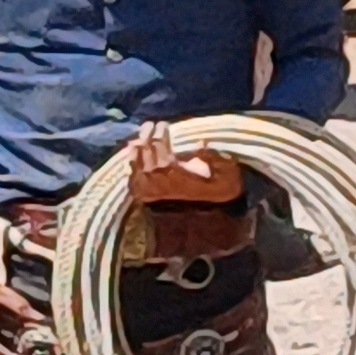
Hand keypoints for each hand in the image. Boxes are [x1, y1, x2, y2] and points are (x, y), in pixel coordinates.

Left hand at [129, 121, 243, 205]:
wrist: (205, 230)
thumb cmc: (216, 202)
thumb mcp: (224, 177)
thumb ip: (212, 157)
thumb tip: (201, 142)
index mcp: (173, 169)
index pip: (161, 144)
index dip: (162, 133)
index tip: (164, 124)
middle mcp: (155, 176)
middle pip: (146, 150)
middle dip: (147, 135)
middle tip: (149, 125)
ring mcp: (147, 188)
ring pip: (136, 162)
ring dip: (137, 147)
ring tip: (138, 138)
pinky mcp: (143, 198)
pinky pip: (132, 176)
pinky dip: (131, 164)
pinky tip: (132, 157)